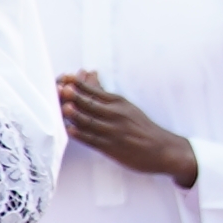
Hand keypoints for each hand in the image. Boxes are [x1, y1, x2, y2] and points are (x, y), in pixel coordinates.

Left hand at [58, 70, 200, 186]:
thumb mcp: (125, 106)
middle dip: (75, 96)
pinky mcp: (111, 148)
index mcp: (118, 102)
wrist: (161, 149)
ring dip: (76, 114)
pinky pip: (93, 140)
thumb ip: (104, 93)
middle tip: (61, 88)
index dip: (79, 85)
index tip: (65, 78)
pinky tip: (70, 130)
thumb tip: (90, 73)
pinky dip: (81, 135)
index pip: (95, 91)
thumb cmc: (140, 126)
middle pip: (91, 104)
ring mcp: (113, 131)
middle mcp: (116, 115)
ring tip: (64, 106)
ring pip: (90, 121)